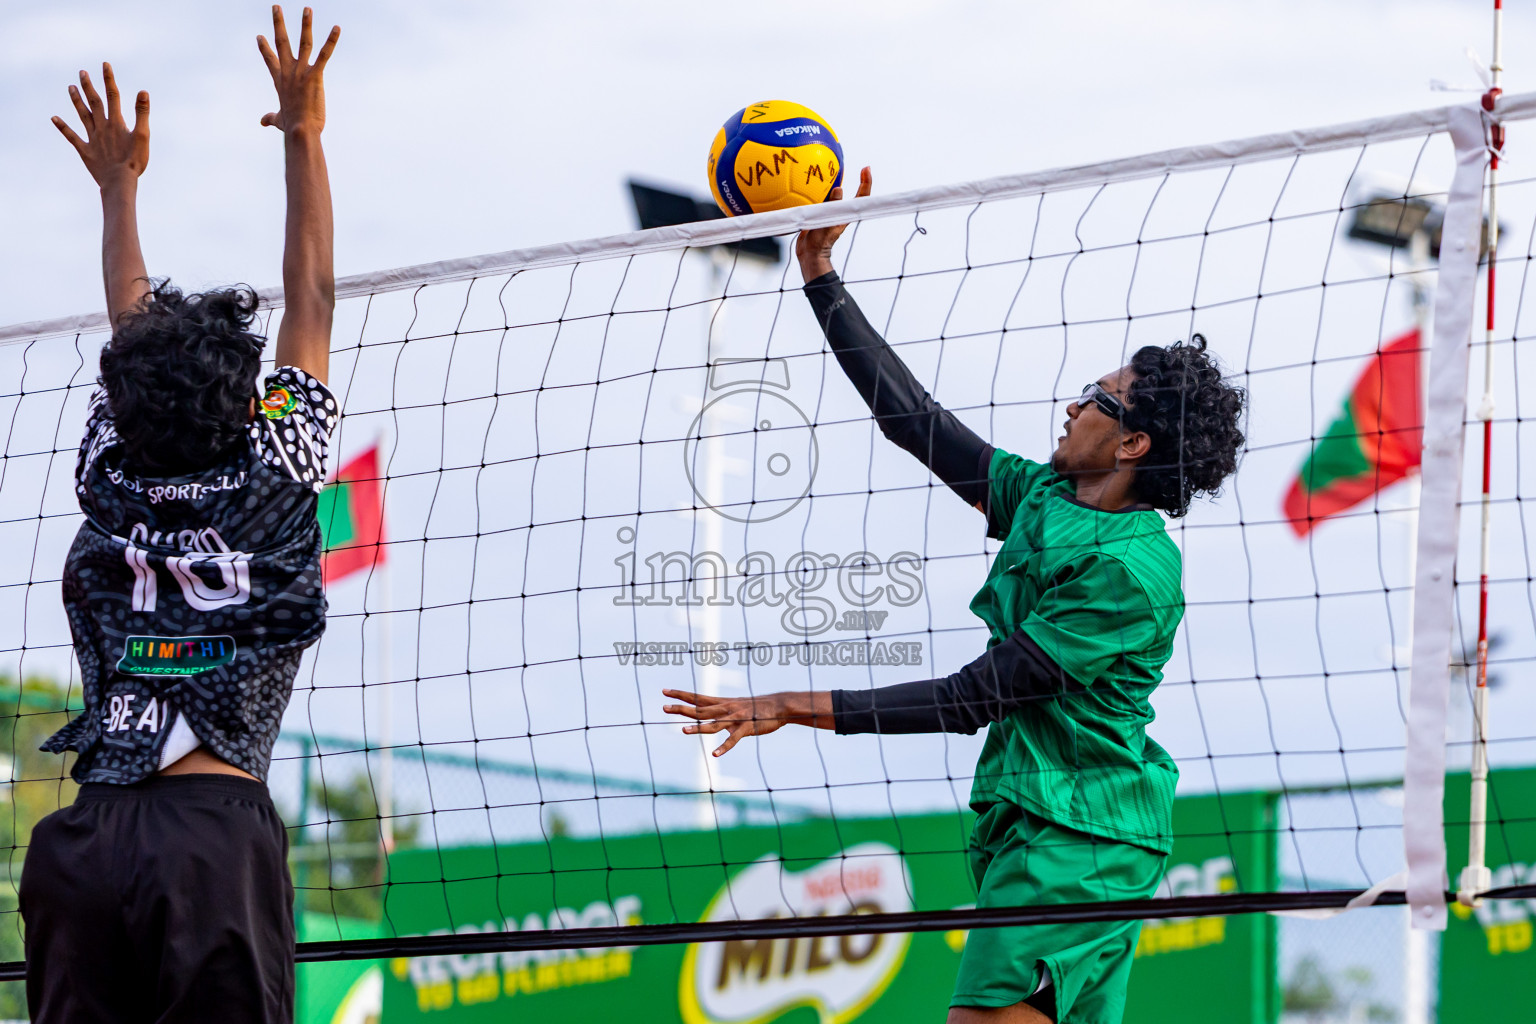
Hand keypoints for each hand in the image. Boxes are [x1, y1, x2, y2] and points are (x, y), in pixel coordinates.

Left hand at [52, 64, 148, 190]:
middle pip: (94, 102)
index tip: (104, 65)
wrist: (119, 181)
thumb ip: (142, 113)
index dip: (108, 79)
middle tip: (82, 72)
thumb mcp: (143, 136)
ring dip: (76, 100)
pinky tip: (54, 118)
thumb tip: (143, 92)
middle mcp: (102, 127)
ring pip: (82, 115)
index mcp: (116, 123)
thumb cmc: (134, 161)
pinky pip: (72, 136)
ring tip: (70, 87)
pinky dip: (63, 127)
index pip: (112, 96)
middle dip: (88, 86)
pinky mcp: (85, 151)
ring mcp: (92, 138)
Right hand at [257, 6, 339, 135]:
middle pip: (281, 42)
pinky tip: (337, 28)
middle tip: (277, 7)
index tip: (260, 36)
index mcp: (280, 80)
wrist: (300, 130)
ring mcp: (301, 72)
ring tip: (307, 9)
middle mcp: (288, 72)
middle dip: (278, 23)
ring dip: (305, 24)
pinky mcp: (315, 75)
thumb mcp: (278, 120)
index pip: (270, 59)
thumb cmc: (292, 127)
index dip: (264, 48)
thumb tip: (262, 122)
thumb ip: (270, 118)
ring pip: (303, 42)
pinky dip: (331, 41)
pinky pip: (325, 54)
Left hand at [662, 688, 818, 756]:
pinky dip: (724, 746)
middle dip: (681, 709)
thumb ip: (718, 710)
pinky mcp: (746, 728)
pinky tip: (715, 754)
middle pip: (699, 709)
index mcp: (721, 702)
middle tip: (664, 707)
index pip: (697, 697)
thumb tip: (703, 713)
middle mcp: (725, 708)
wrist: (778, 705)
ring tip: (683, 730)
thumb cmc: (754, 707)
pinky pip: (733, 739)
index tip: (665, 691)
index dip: (680, 694)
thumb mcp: (734, 706)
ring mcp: (735, 718)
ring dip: (698, 728)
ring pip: (713, 724)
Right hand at [795, 165, 871, 282]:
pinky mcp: (822, 214)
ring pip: (840, 195)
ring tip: (842, 171)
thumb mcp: (826, 224)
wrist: (810, 253)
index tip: (866, 169)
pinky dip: (825, 190)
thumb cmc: (820, 242)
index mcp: (846, 214)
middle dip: (861, 180)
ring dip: (843, 184)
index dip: (866, 183)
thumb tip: (839, 189)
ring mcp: (832, 212)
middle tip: (864, 169)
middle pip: (856, 195)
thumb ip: (831, 207)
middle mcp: (841, 211)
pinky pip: (826, 199)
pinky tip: (819, 185)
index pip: (861, 197)